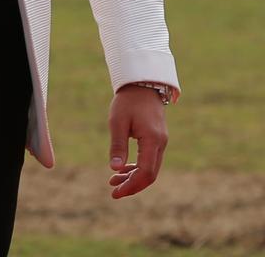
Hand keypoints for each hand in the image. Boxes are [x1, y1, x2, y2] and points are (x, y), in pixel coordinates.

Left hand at [107, 84, 167, 198]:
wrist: (142, 83)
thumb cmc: (128, 100)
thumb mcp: (118, 121)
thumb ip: (118, 145)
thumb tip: (115, 169)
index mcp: (152, 140)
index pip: (145, 172)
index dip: (131, 185)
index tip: (115, 192)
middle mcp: (160, 143)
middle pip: (150, 174)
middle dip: (132, 185)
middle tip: (114, 191)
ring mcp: (161, 142)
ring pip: (150, 168)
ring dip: (134, 177)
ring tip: (114, 181)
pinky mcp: (157, 139)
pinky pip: (150, 160)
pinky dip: (137, 167)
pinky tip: (123, 169)